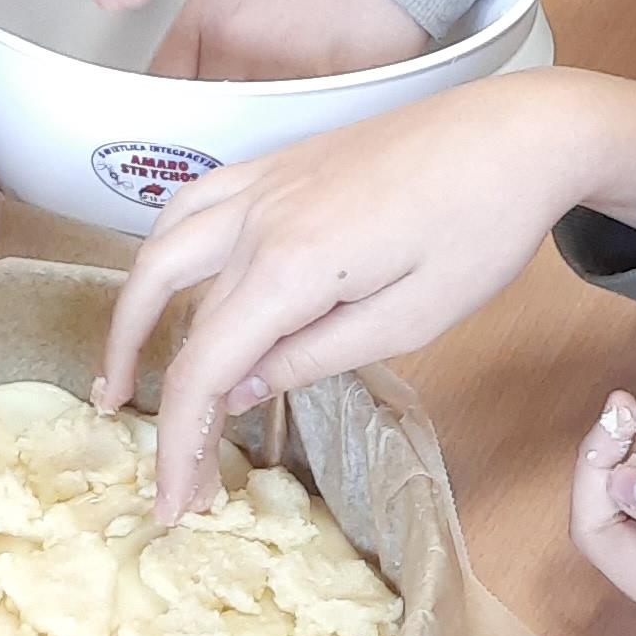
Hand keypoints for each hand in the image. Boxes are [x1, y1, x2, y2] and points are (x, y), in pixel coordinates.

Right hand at [99, 72, 635, 520]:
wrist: (516, 133)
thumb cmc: (481, 228)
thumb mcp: (413, 318)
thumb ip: (318, 356)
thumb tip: (241, 389)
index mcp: (291, 264)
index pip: (204, 368)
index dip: (178, 442)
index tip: (174, 502)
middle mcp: (257, 216)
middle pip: (172, 309)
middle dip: (150, 392)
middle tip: (148, 457)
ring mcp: (262, 181)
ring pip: (161, 245)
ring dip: (130, 313)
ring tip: (120, 374)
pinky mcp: (277, 163)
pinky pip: (191, 204)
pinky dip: (162, 250)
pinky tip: (170, 282)